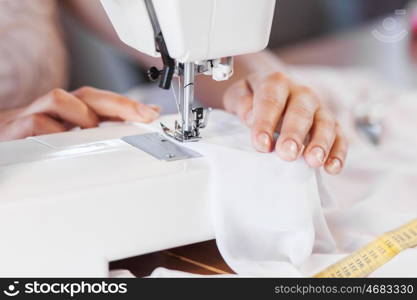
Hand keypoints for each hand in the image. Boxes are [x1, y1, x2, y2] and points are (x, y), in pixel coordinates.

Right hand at [0, 87, 159, 141]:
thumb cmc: (30, 151)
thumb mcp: (66, 145)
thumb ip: (93, 139)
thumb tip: (128, 140)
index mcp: (65, 114)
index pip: (98, 101)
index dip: (126, 105)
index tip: (152, 113)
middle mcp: (50, 111)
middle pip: (86, 95)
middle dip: (120, 103)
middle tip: (146, 114)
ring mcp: (31, 117)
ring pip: (59, 99)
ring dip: (83, 116)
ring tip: (91, 132)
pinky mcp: (14, 130)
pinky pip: (36, 122)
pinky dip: (54, 132)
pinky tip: (61, 145)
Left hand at [223, 72, 347, 174]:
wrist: (269, 97)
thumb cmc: (252, 100)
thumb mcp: (239, 95)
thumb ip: (241, 102)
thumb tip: (249, 116)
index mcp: (276, 83)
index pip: (270, 100)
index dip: (265, 122)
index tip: (261, 144)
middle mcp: (301, 93)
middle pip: (300, 111)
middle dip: (294, 133)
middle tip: (287, 153)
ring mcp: (318, 109)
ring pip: (325, 123)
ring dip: (320, 143)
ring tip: (313, 161)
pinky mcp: (331, 126)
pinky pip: (340, 137)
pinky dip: (338, 153)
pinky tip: (331, 168)